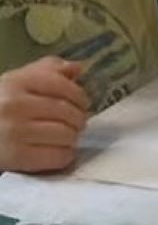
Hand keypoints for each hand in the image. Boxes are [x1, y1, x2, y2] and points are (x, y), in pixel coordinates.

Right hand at [0, 55, 87, 172]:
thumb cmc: (1, 108)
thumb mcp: (16, 84)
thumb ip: (45, 72)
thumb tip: (77, 67)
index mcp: (14, 82)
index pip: (60, 84)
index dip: (78, 95)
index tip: (82, 103)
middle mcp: (14, 104)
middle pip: (68, 112)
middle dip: (78, 119)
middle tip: (75, 123)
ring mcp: (16, 131)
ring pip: (68, 135)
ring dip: (72, 138)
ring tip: (63, 137)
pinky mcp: (20, 156)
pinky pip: (60, 156)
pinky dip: (65, 155)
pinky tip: (57, 150)